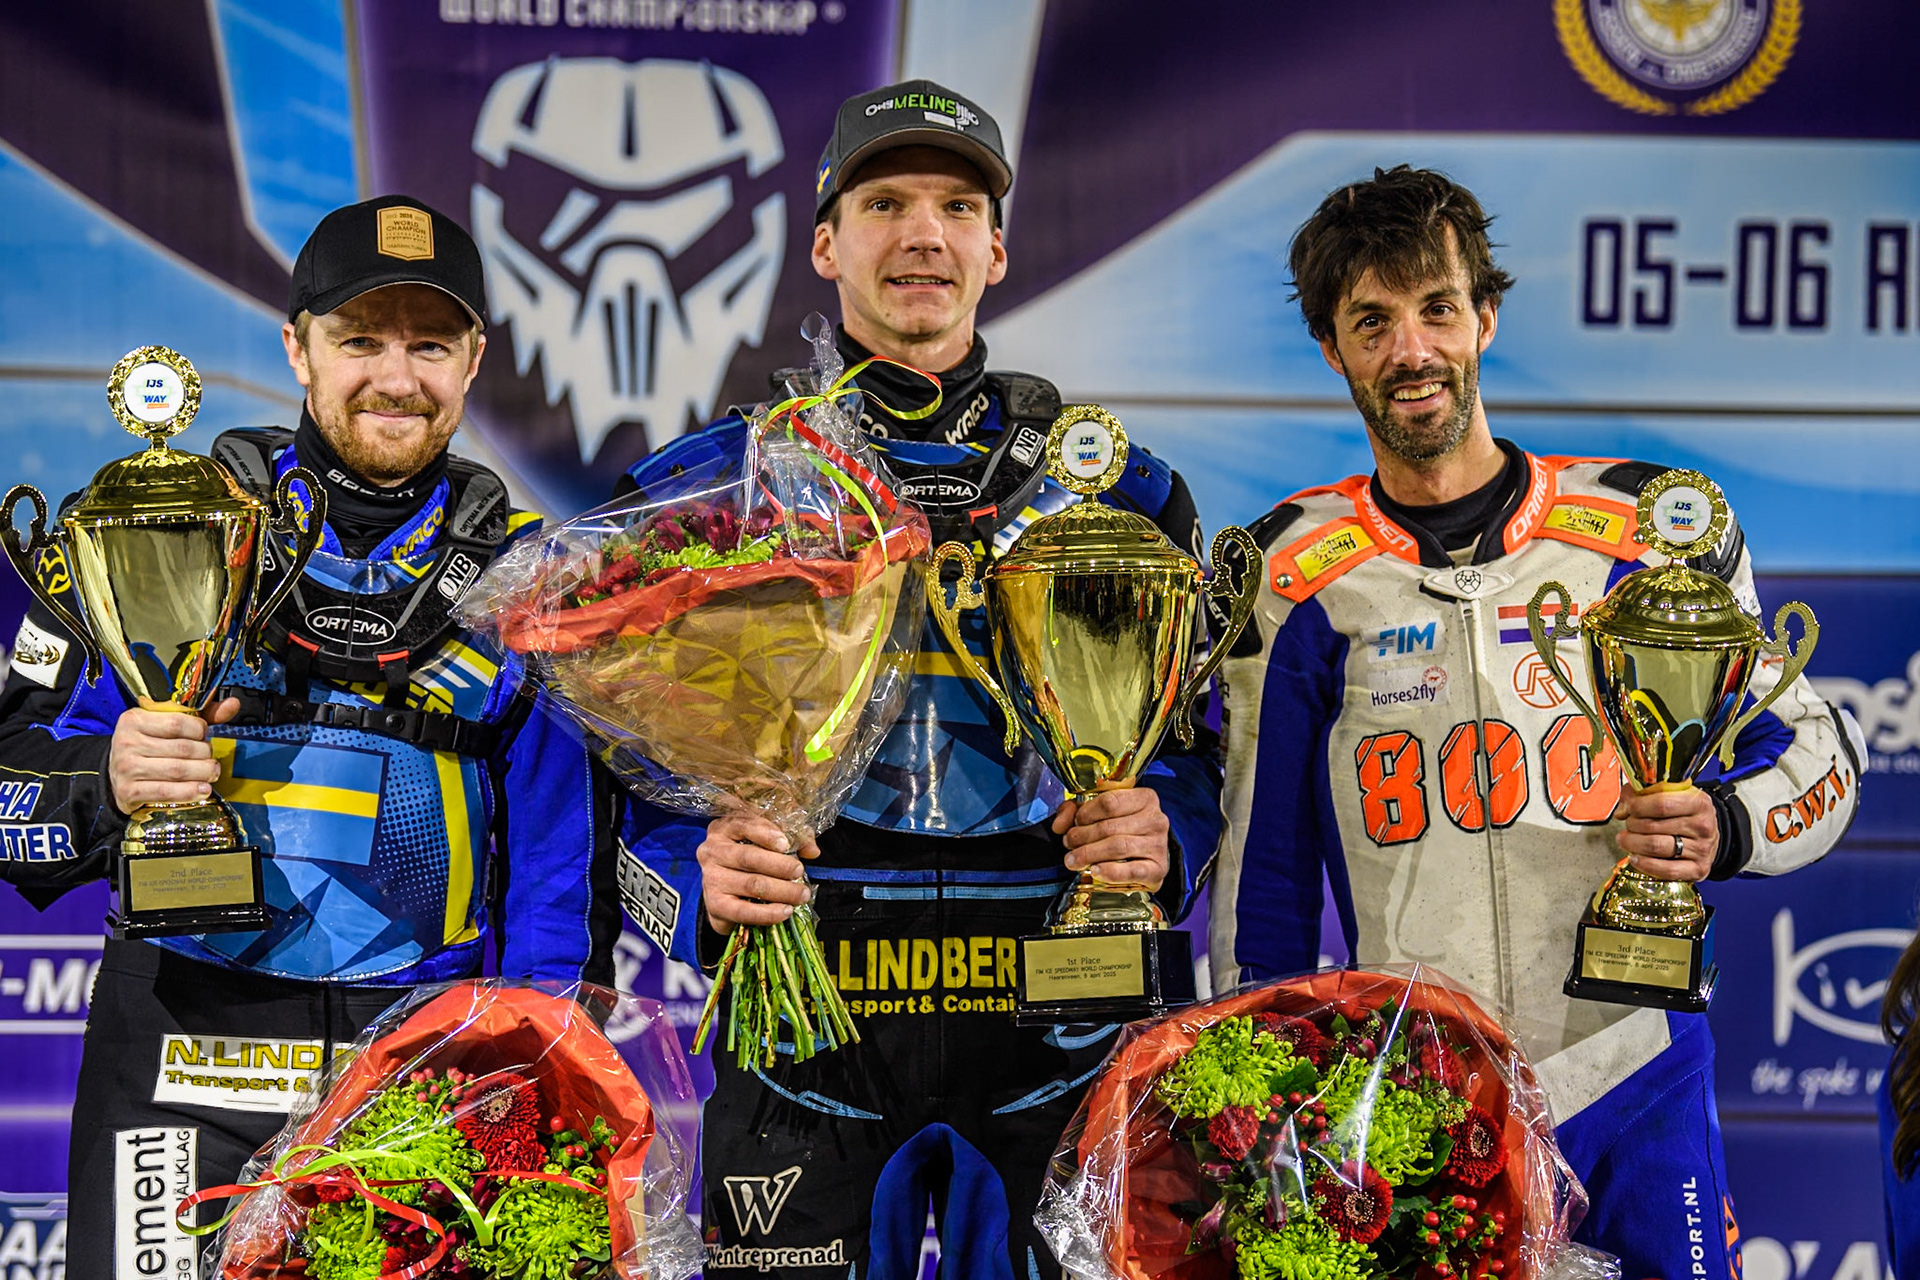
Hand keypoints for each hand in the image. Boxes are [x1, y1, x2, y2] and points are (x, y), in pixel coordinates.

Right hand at [106, 696, 239, 814]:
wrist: (116, 775)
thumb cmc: (149, 746)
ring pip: (177, 770)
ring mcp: (126, 767)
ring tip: (212, 773)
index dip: (199, 730)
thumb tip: (233, 704)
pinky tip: (202, 790)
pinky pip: (166, 792)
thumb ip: (202, 715)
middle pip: (182, 749)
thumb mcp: (168, 725)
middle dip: (205, 754)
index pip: (177, 723)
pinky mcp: (128, 791)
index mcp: (134, 719)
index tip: (204, 735)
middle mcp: (126, 742)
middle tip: (210, 758)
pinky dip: (189, 792)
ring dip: (203, 773)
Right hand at [697, 814, 819, 935]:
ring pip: (751, 884)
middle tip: (800, 872)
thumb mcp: (769, 840)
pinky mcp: (715, 905)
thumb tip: (812, 851)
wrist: (725, 891)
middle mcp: (712, 851)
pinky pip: (743, 911)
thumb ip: (793, 839)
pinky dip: (767, 913)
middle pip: (749, 857)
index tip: (786, 844)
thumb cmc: (751, 858)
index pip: (743, 825)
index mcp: (724, 828)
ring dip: (782, 891)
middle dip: (780, 866)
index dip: (766, 834)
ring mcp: (711, 879)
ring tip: (801, 894)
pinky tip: (785, 911)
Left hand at [1051, 787, 1170, 891]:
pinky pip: (1132, 871)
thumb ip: (1076, 811)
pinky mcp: (1158, 869)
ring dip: (1089, 854)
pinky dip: (1110, 872)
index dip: (1086, 813)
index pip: (1110, 801)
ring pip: (1118, 846)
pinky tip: (1095, 871)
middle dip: (1082, 836)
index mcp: (1145, 798)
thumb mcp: (1100, 813)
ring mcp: (1159, 845)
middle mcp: (1156, 820)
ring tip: (1073, 859)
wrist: (1147, 859)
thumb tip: (1060, 824)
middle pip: (1110, 826)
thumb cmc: (1123, 831)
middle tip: (1069, 843)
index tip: (1075, 822)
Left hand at [1615, 786, 1718, 881]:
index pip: (1661, 803)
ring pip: (1655, 846)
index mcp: (1698, 802)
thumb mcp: (1669, 795)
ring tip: (1626, 839)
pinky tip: (1635, 858)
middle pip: (1653, 826)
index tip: (1629, 808)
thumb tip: (1622, 811)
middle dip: (1632, 825)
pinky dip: (1645, 864)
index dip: (1637, 806)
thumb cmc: (1683, 814)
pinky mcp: (1698, 869)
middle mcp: (1703, 826)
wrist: (1707, 837)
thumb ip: (1641, 794)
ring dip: (1632, 843)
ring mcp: (1702, 849)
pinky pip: (1666, 870)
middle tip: (1628, 825)